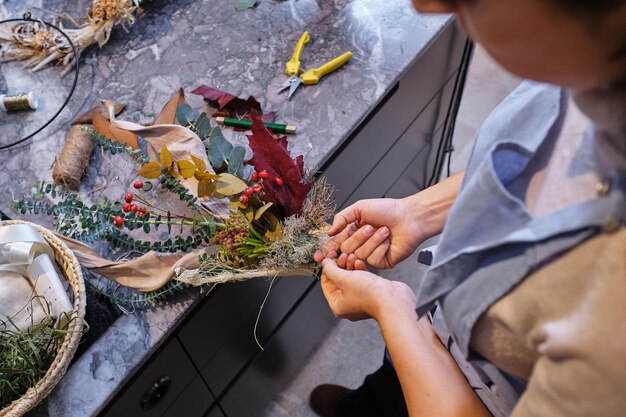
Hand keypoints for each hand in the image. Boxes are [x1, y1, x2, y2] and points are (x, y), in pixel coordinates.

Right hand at [314, 198, 428, 268]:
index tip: (320, 256)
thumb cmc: (388, 210)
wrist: (409, 217)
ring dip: (372, 240)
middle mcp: (361, 244)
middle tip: (370, 227)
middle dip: (358, 237)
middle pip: (346, 249)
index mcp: (353, 231)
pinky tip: (388, 241)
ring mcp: (371, 254)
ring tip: (384, 231)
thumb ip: (342, 218)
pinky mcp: (382, 262)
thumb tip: (329, 232)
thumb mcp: (360, 208)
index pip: (336, 244)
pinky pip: (373, 259)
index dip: (327, 251)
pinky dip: (381, 247)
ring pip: (359, 255)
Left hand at [320, 258, 416, 321]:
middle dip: (340, 265)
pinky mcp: (371, 293)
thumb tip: (325, 264)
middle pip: (338, 280)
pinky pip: (361, 279)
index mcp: (337, 305)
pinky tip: (360, 262)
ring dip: (350, 265)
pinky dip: (359, 270)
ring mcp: (360, 298)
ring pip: (350, 278)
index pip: (326, 284)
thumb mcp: (344, 279)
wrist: (393, 300)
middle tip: (343, 254)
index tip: (329, 257)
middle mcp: (348, 304)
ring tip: (352, 256)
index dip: (327, 268)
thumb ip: (331, 270)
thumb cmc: (369, 294)